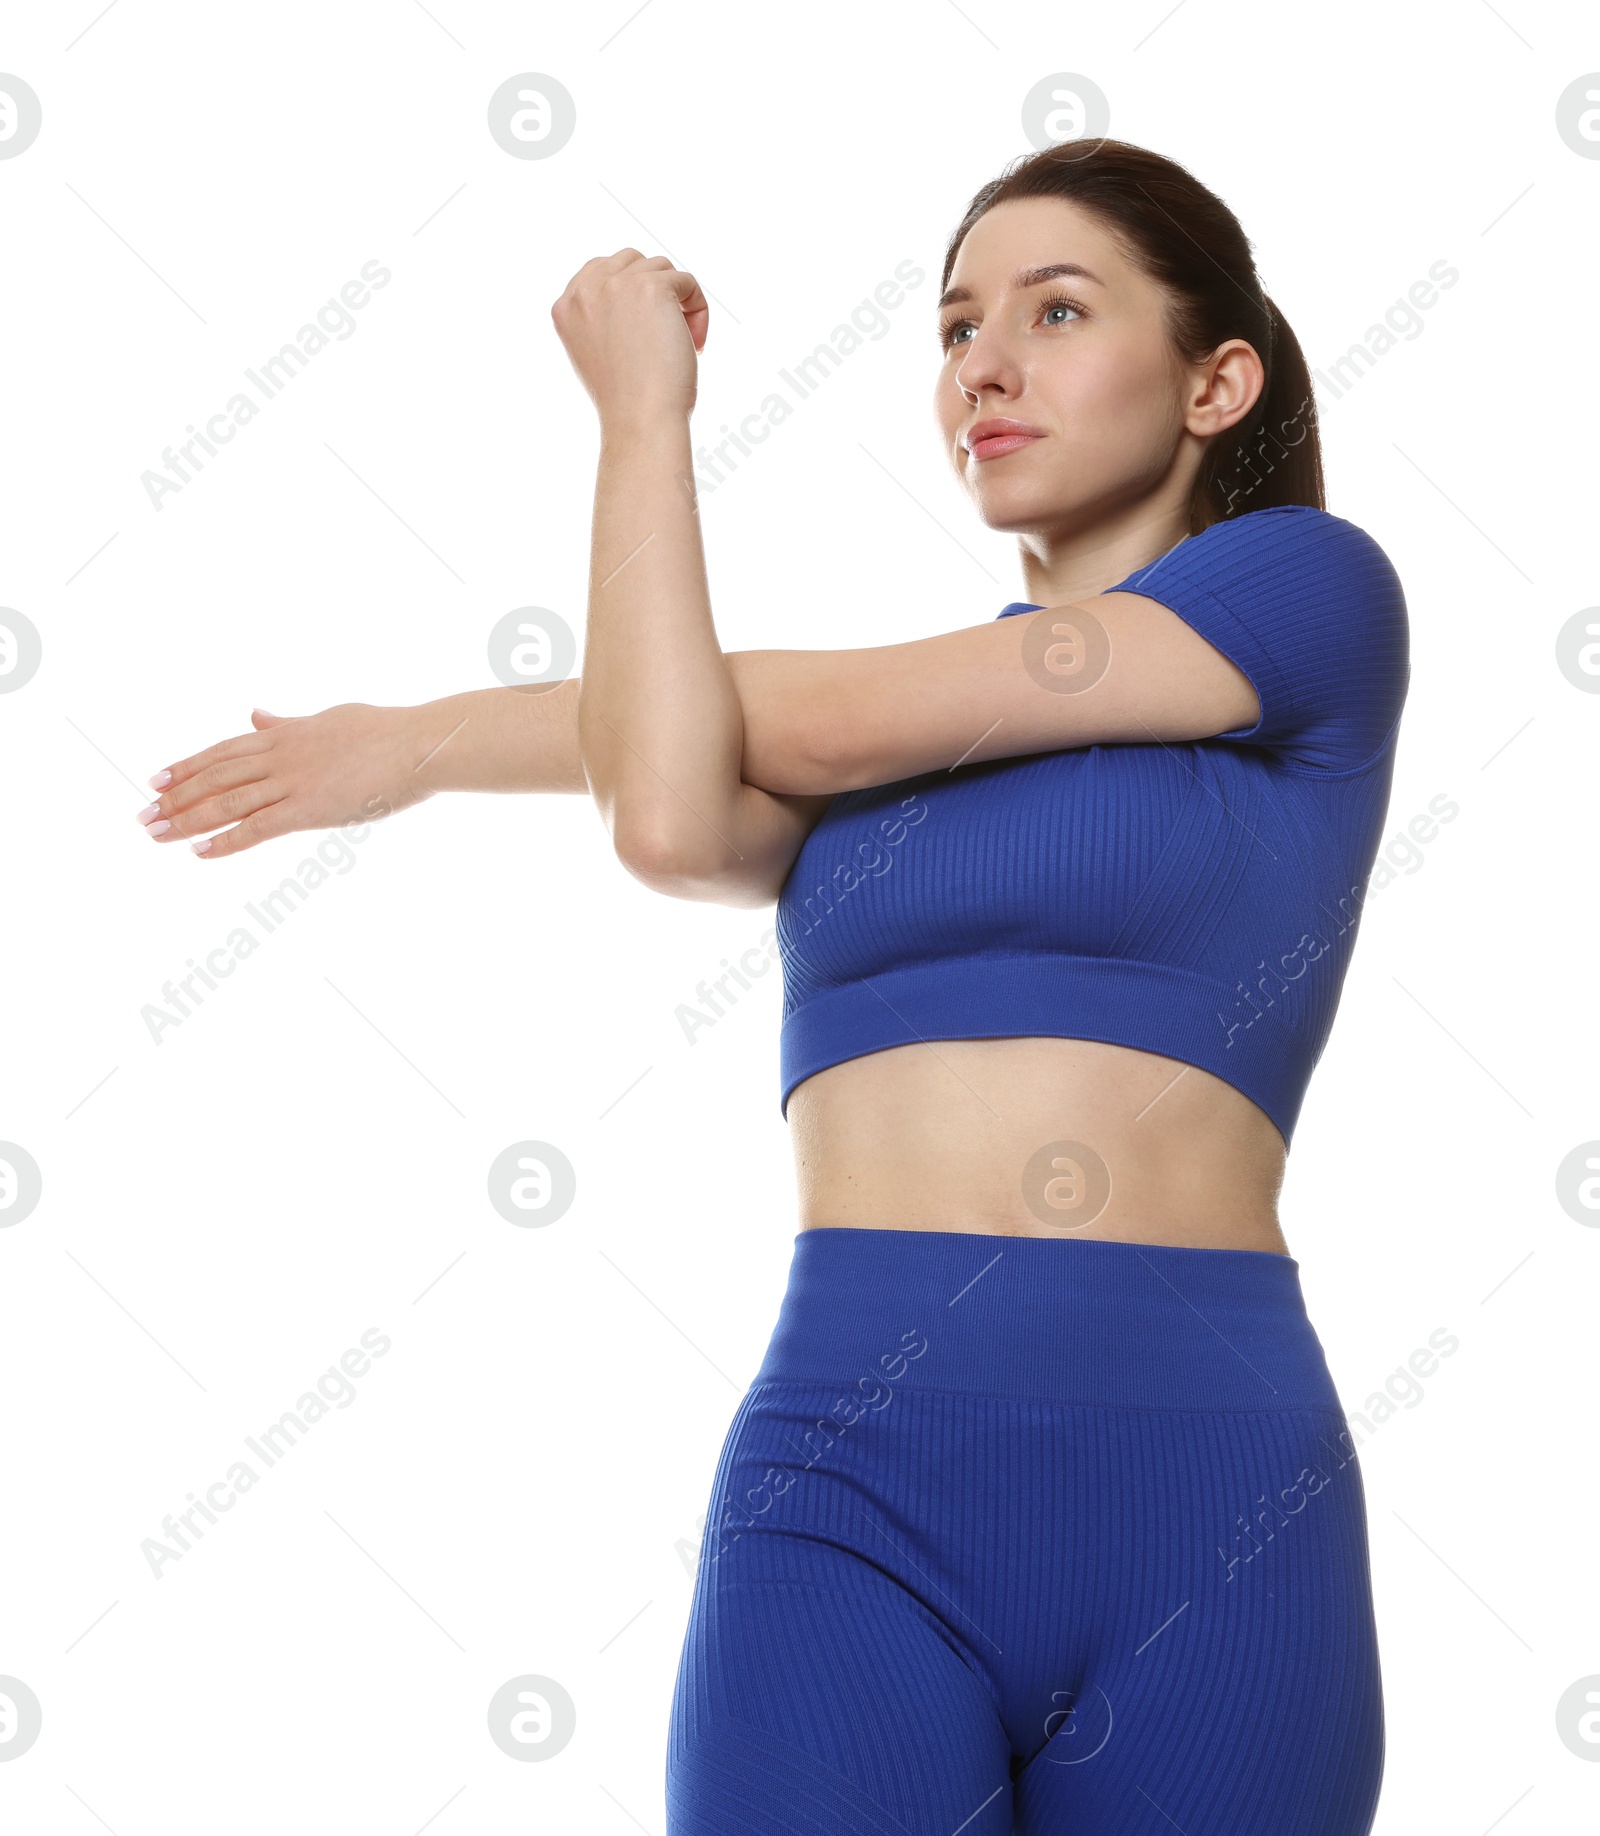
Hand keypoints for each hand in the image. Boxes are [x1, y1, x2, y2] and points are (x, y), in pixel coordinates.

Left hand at [137, 704, 436, 857]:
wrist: (419, 744)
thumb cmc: (387, 731)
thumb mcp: (329, 718)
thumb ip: (291, 722)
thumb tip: (258, 715)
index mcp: (287, 734)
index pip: (224, 750)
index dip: (188, 765)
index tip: (157, 779)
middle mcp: (281, 756)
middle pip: (215, 776)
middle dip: (175, 796)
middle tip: (144, 814)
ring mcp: (293, 782)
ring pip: (227, 801)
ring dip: (186, 819)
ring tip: (155, 833)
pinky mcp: (309, 809)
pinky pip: (257, 828)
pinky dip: (225, 841)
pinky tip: (198, 852)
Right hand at [550, 247, 707, 425]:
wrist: (640, 420)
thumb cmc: (626, 400)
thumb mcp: (595, 353)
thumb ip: (601, 317)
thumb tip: (634, 292)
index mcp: (565, 307)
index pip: (601, 271)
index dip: (631, 293)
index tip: (645, 328)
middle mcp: (585, 290)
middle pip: (632, 262)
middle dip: (655, 292)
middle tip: (666, 335)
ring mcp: (616, 285)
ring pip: (661, 269)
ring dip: (678, 302)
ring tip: (684, 342)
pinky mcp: (651, 287)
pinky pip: (687, 281)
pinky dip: (698, 309)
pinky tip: (695, 342)